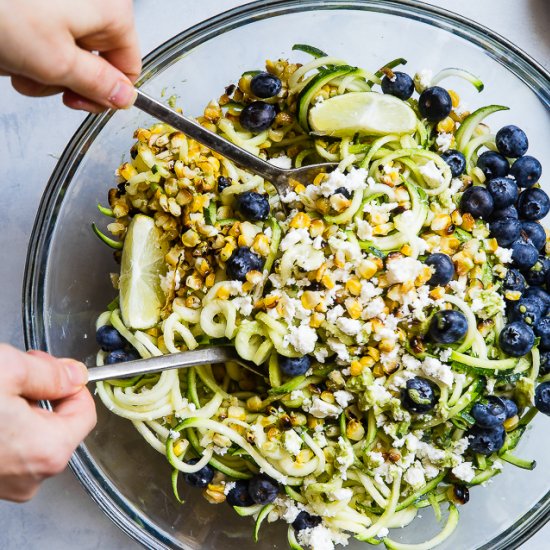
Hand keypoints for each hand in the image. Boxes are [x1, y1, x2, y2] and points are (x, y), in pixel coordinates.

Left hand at [0, 0, 140, 111]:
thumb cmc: (3, 10)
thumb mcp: (57, 63)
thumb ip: (98, 86)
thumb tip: (124, 98)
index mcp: (110, 11)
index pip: (128, 69)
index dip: (105, 93)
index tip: (77, 101)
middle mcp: (92, 3)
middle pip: (96, 63)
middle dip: (64, 79)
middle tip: (39, 77)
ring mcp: (65, 4)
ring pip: (68, 55)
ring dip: (41, 70)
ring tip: (17, 60)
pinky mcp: (42, 6)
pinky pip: (47, 39)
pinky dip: (28, 51)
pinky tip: (10, 48)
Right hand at [0, 345, 95, 501]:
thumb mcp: (9, 369)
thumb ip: (52, 373)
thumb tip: (74, 376)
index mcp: (47, 450)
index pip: (85, 413)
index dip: (72, 385)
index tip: (56, 370)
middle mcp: (31, 476)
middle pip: (60, 423)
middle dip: (44, 392)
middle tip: (21, 370)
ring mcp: (6, 484)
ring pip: (34, 435)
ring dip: (23, 407)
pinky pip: (11, 448)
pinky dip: (5, 425)